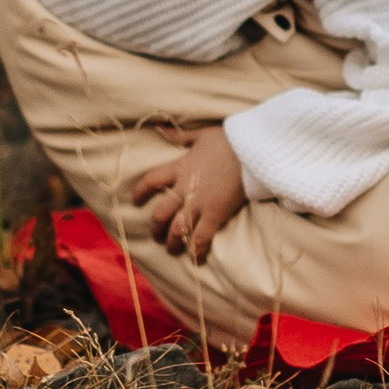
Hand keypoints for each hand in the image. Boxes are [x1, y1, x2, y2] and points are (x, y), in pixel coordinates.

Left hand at [130, 126, 246, 262]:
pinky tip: (195, 259)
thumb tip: (159, 129)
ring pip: (178, 228)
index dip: (140, 192)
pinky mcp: (216, 214)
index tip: (136, 201)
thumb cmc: (229, 140)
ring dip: (172, 241)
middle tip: (156, 235)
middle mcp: (185, 188)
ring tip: (172, 249)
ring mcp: (200, 203)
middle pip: (161, 212)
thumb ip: (178, 135)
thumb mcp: (201, 134)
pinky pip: (201, 237)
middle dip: (156, 227)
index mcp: (180, 168)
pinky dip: (196, 250)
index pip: (151, 181)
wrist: (252, 151)